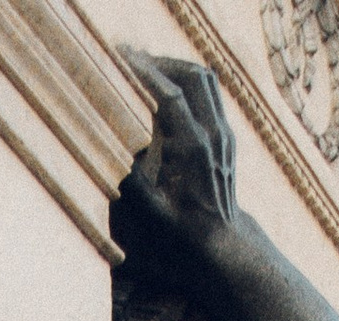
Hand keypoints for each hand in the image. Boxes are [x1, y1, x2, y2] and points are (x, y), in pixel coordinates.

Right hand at [127, 54, 238, 235]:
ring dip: (177, 68)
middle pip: (192, 77)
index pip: (172, 96)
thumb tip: (111, 153)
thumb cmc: (182, 233)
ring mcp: (224, 134)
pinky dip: (188, 82)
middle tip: (134, 60)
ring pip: (205, 80)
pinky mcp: (226, 135)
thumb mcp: (153, 214)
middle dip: (162, 63)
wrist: (220, 243)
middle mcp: (214, 136)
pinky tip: (167, 89)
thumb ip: (134, 182)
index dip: (148, 74)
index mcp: (195, 151)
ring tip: (149, 69)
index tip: (125, 60)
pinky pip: (210, 93)